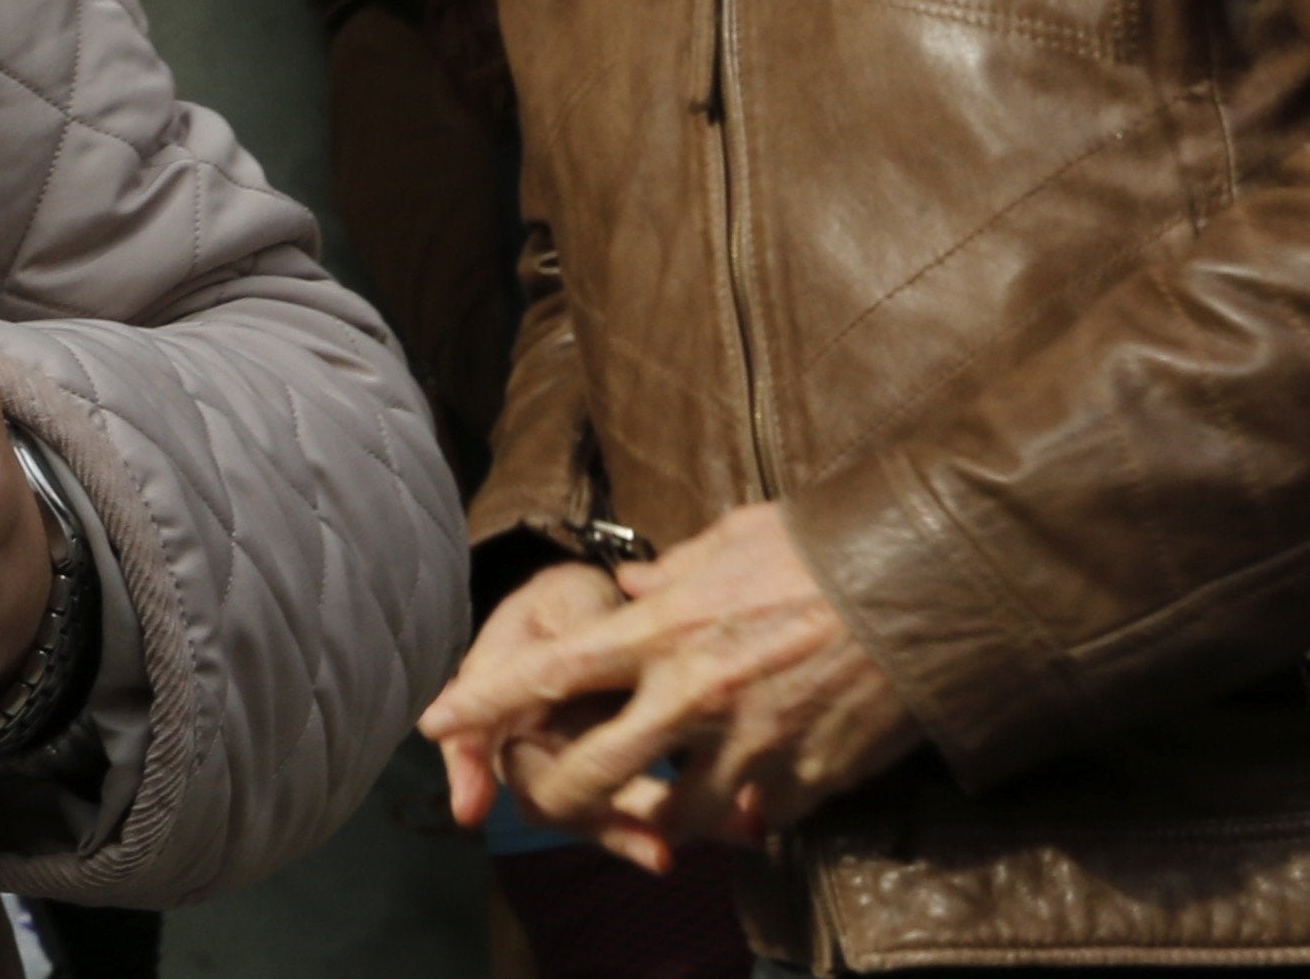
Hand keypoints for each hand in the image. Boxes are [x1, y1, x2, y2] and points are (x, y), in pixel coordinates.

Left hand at [420, 503, 921, 869]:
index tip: (434, 721)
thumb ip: (673, 569)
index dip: (483, 700)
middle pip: (594, 768)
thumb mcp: (733, 539)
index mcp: (663, 628)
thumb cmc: (824, 549)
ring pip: (676, 814)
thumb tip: (633, 579)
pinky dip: (748, 817)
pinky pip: (758, 820)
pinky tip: (751, 800)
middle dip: (560, 792)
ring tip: (662, 805)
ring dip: (662, 815)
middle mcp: (694, 693)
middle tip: (549, 797)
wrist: (926, 585)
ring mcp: (752, 744)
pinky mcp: (808, 779)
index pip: (549, 670)